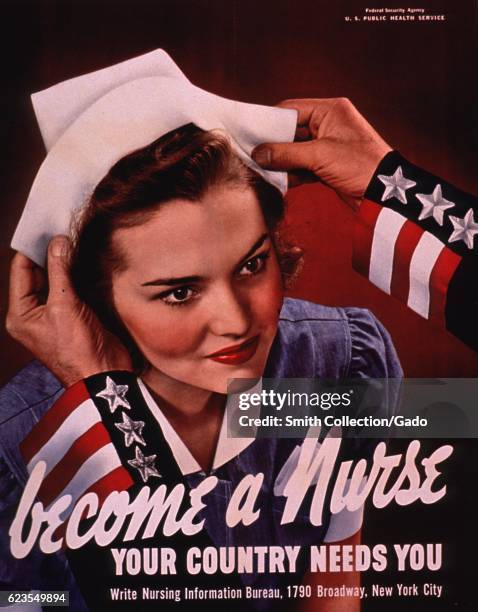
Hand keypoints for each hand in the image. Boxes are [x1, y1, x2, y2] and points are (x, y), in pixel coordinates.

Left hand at [6, 236, 131, 386]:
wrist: (103, 374)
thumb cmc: (77, 348)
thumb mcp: (64, 306)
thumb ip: (60, 271)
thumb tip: (58, 242)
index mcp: (20, 313)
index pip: (21, 271)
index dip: (32, 248)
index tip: (46, 226)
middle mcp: (34, 313)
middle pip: (38, 273)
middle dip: (49, 253)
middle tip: (63, 229)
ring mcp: (55, 314)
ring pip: (56, 279)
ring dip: (64, 263)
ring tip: (74, 240)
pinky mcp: (75, 315)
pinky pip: (71, 288)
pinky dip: (76, 274)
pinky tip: (85, 260)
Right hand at [252, 97, 391, 209]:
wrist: (384, 195)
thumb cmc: (360, 165)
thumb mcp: (319, 156)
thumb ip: (286, 154)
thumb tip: (258, 153)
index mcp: (330, 110)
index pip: (290, 110)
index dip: (269, 122)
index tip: (249, 134)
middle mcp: (328, 124)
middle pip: (290, 131)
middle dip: (273, 146)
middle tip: (252, 155)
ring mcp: (328, 146)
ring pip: (295, 151)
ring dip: (281, 162)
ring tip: (262, 170)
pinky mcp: (328, 166)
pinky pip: (303, 166)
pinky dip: (291, 173)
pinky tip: (278, 181)